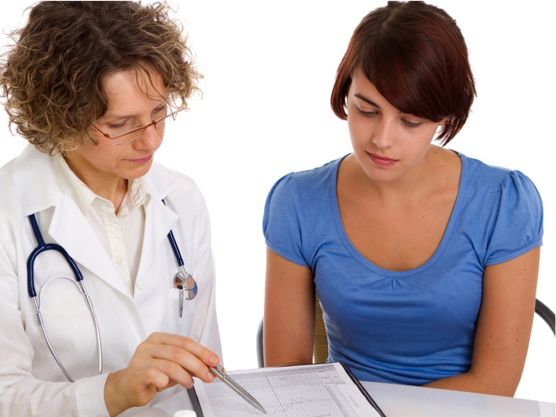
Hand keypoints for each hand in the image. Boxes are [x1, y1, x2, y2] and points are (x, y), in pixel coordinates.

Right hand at [104, 332, 218, 416]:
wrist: (127, 387)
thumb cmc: (150, 375)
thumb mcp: (173, 366)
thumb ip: (189, 363)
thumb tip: (208, 365)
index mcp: (160, 339)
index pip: (185, 342)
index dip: (202, 351)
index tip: (214, 361)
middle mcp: (150, 345)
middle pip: (180, 352)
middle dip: (198, 365)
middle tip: (208, 375)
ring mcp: (142, 358)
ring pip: (171, 364)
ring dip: (186, 376)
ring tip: (189, 383)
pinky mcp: (137, 372)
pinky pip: (156, 375)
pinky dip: (168, 381)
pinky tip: (170, 385)